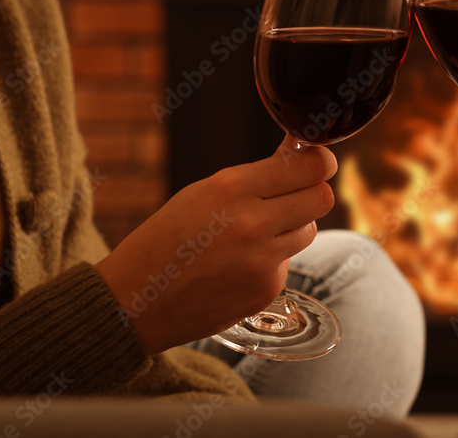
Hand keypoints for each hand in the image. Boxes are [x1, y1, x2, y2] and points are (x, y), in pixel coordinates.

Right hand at [94, 136, 336, 353]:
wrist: (134, 302)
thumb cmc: (166, 238)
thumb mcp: (203, 192)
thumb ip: (256, 177)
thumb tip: (301, 155)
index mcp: (232, 189)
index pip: (309, 167)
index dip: (319, 162)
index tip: (316, 161)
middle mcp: (253, 224)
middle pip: (322, 198)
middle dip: (312, 191)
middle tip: (294, 193)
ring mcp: (263, 261)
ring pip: (309, 229)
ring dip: (293, 225)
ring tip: (254, 232)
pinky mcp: (267, 290)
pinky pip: (289, 261)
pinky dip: (273, 258)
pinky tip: (239, 264)